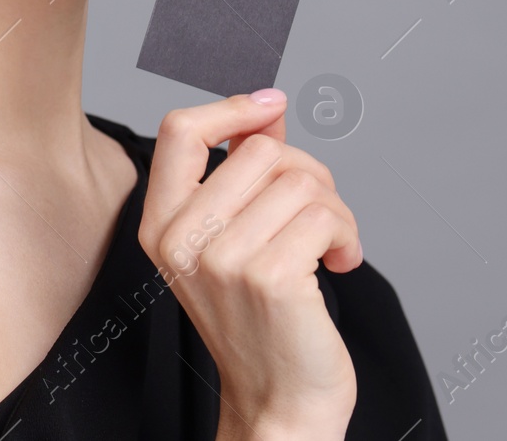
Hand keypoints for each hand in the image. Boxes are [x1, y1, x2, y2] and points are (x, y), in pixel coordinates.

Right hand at [138, 88, 361, 439]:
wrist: (278, 401)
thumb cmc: (258, 323)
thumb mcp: (228, 242)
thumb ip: (239, 175)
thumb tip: (265, 112)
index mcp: (160, 225)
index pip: (179, 132)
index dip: (230, 109)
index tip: (271, 106)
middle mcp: (182, 240)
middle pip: (258, 150)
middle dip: (308, 172)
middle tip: (320, 213)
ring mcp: (223, 259)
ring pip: (300, 180)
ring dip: (335, 209)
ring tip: (331, 244)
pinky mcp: (271, 277)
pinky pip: (324, 215)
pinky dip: (347, 235)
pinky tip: (340, 262)